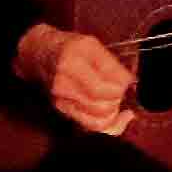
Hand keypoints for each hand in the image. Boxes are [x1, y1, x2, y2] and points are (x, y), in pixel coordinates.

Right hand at [19, 22, 135, 136]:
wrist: (42, 54)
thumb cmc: (70, 47)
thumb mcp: (92, 44)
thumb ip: (111, 64)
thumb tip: (129, 82)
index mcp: (71, 64)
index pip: (101, 89)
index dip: (121, 87)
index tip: (126, 80)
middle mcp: (63, 85)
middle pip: (101, 107)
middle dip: (117, 99)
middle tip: (119, 88)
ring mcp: (62, 100)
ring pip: (98, 121)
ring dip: (114, 112)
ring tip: (115, 99)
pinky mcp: (63, 110)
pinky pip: (91, 126)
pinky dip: (110, 124)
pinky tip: (118, 116)